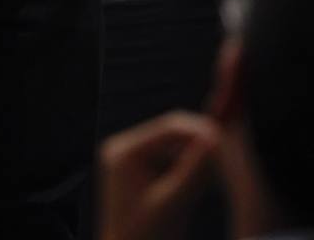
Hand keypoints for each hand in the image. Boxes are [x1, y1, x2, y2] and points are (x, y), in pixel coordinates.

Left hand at [97, 111, 220, 239]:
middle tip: (233, 150)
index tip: (229, 139)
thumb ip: (194, 172)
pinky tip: (214, 176)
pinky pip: (172, 159)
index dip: (201, 131)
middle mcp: (124, 149)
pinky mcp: (141, 170)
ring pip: (175, 146)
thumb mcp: (173, 206)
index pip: (170, 129)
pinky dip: (192, 166)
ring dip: (199, 154)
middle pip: (172, 135)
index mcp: (125, 153)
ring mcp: (131, 159)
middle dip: (202, 142)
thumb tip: (217, 140)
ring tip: (227, 164)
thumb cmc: (146, 239)